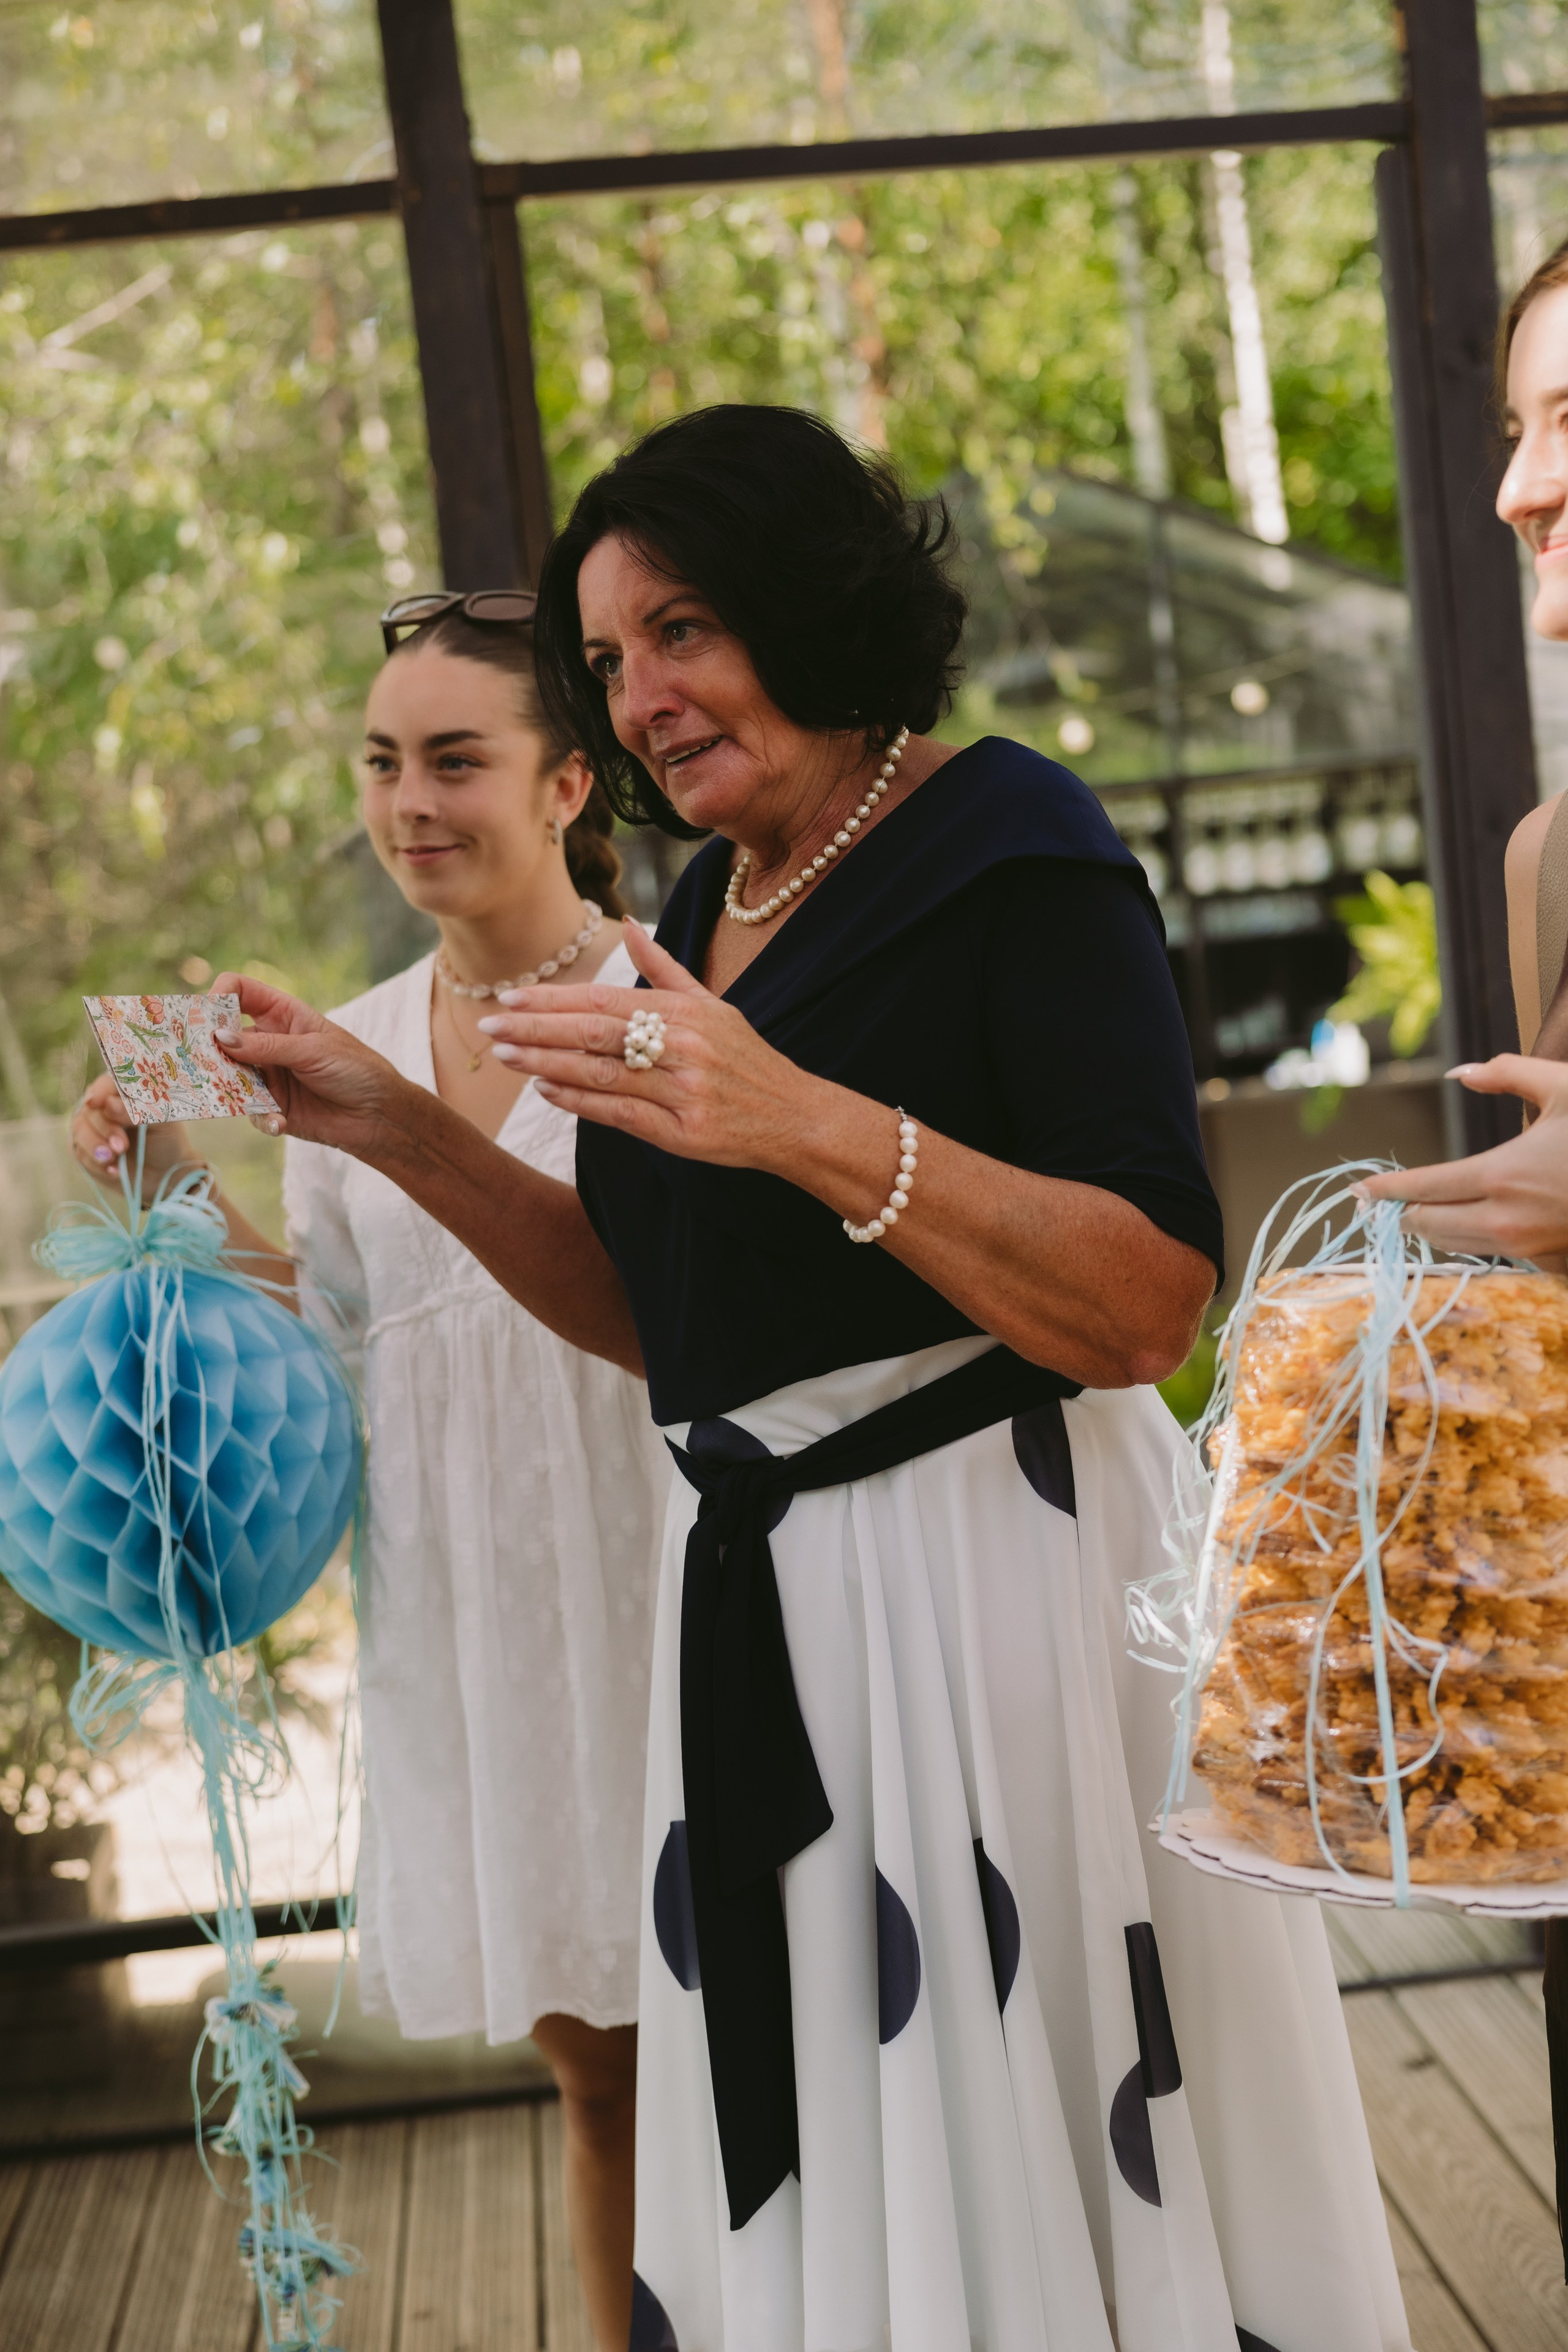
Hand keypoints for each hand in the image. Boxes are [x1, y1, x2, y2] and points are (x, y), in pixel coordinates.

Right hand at [69, 1072, 202, 1198]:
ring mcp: (91, 1128)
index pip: (105, 1085)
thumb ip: (138, 1110)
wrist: (165, 1173)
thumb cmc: (166, 1140)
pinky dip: (96, 1163)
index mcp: (122, 1094)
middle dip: (105, 1128)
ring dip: (96, 1146)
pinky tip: (114, 1171)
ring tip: (115, 1159)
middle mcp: (102, 1108)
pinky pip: (79, 1152)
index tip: (98, 1103)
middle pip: (90, 1109)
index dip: (100, 1093)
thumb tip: (109, 1104)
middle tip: (122, 1146)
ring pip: (80, 1129)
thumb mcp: (162, 1122)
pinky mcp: (85, 1150)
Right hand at [207, 971, 411, 1152]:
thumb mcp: (314, 1051)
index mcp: (282, 1014)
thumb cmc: (356, 1069)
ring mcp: (267, 1073)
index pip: (239, 992)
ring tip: (232, 1097)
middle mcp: (268, 1041)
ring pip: (228, 1076)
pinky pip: (250, 1111)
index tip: (206, 1015)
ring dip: (228, 1088)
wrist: (380, 1115)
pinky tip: (279, 1123)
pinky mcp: (271, 1106)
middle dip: (209, 1048)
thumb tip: (220, 1038)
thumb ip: (268, 1046)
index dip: (219, 997)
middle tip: (199, 1062)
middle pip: (223, 1037)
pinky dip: (261, 1118)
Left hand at [477, 920, 824, 1171]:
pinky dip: (579, 1102)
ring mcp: (682, 1089)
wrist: (796, 1116)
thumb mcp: (712, 1005)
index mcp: (685, 1010)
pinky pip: (620, 1113)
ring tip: (506, 1057)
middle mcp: (682, 1045)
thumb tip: (628, 925)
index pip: (604, 1000)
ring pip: (602, 1072)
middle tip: (490, 1025)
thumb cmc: (746, 1060)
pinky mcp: (683, 1132)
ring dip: (547, 1064)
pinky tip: (546, 1092)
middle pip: (594, 1032)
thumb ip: (663, 968)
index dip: (553, 1000)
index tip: (510, 999)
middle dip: (537, 1028)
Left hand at [1358, 1056, 1567, 1255]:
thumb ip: (1508, 1073)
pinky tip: (1457, 1222)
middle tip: (1381, 1202)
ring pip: (1453, 1244)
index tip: (1360, 1188)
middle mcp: (1505, 1217)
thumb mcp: (1564, 1087)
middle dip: (1400, 1211)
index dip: (1387, 1188)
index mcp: (1502, 1173)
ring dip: (1427, 1228)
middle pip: (1429, 1223)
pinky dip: (1461, 1237)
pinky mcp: (1539, 1256)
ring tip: (1411, 1211)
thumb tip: (1461, 1073)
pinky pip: (1484, 1250)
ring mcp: (1523, 1243)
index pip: (1425, 1186)